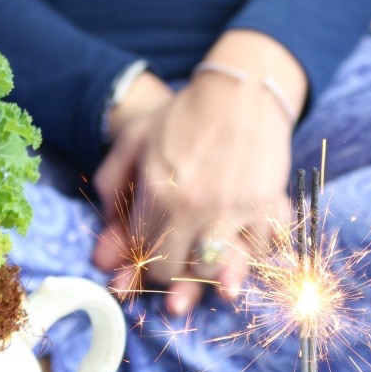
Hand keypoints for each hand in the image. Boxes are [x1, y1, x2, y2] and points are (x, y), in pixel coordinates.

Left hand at [95, 30, 306, 315]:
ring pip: (217, 272)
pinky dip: (252, 253)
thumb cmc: (184, 117)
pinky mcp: (266, 206)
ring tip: (212, 267)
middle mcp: (192, 207)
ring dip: (214, 275)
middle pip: (178, 273)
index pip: (145, 257)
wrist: (241, 91)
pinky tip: (244, 243)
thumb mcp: (133, 141)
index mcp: (156, 194)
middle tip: (180, 273)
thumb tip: (104, 250)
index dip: (146, 270)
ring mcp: (231, 209)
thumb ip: (110, 189)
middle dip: (176, 279)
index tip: (151, 267)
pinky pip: (259, 252)